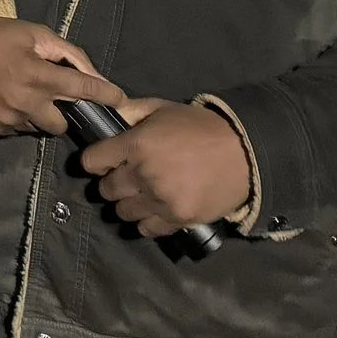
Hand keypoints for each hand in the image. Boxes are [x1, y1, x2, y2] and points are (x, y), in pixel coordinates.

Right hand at [0, 13, 121, 134]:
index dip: (106, 94)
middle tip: (52, 98)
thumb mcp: (34, 33)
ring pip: (37, 129)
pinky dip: (17, 119)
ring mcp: (7, 119)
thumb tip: (93, 73)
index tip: (119, 99)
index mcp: (39, 75)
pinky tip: (6, 101)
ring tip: (23, 97)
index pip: (84, 89)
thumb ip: (67, 52)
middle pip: (62, 125)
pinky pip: (15, 130)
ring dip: (38, 116)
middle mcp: (26, 102)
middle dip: (63, 113)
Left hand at [79, 98, 251, 236]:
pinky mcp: (177, 219)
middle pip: (106, 189)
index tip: (103, 161)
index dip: (94, 161)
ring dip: (128, 203)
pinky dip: (146, 221)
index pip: (92, 161)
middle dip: (111, 182)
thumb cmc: (201, 127)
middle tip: (125, 178)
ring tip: (141, 195)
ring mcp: (160, 199)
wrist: (243, 152)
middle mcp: (143, 174)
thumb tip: (104, 115)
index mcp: (137, 144)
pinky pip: (146, 229)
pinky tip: (154, 210)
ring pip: (123, 212)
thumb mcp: (163, 108)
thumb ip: (130, 111)